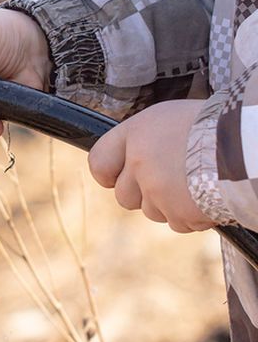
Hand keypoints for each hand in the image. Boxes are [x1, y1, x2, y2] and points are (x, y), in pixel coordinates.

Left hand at [88, 100, 214, 232]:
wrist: (249, 144)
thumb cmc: (219, 124)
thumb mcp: (174, 118)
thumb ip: (148, 140)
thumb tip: (134, 158)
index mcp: (136, 133)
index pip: (99, 162)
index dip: (108, 174)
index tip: (117, 177)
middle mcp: (139, 161)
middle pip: (124, 195)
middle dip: (144, 194)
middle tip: (173, 181)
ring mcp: (156, 189)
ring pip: (152, 211)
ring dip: (171, 205)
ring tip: (199, 183)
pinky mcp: (177, 212)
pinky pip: (178, 223)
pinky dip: (193, 216)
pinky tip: (210, 194)